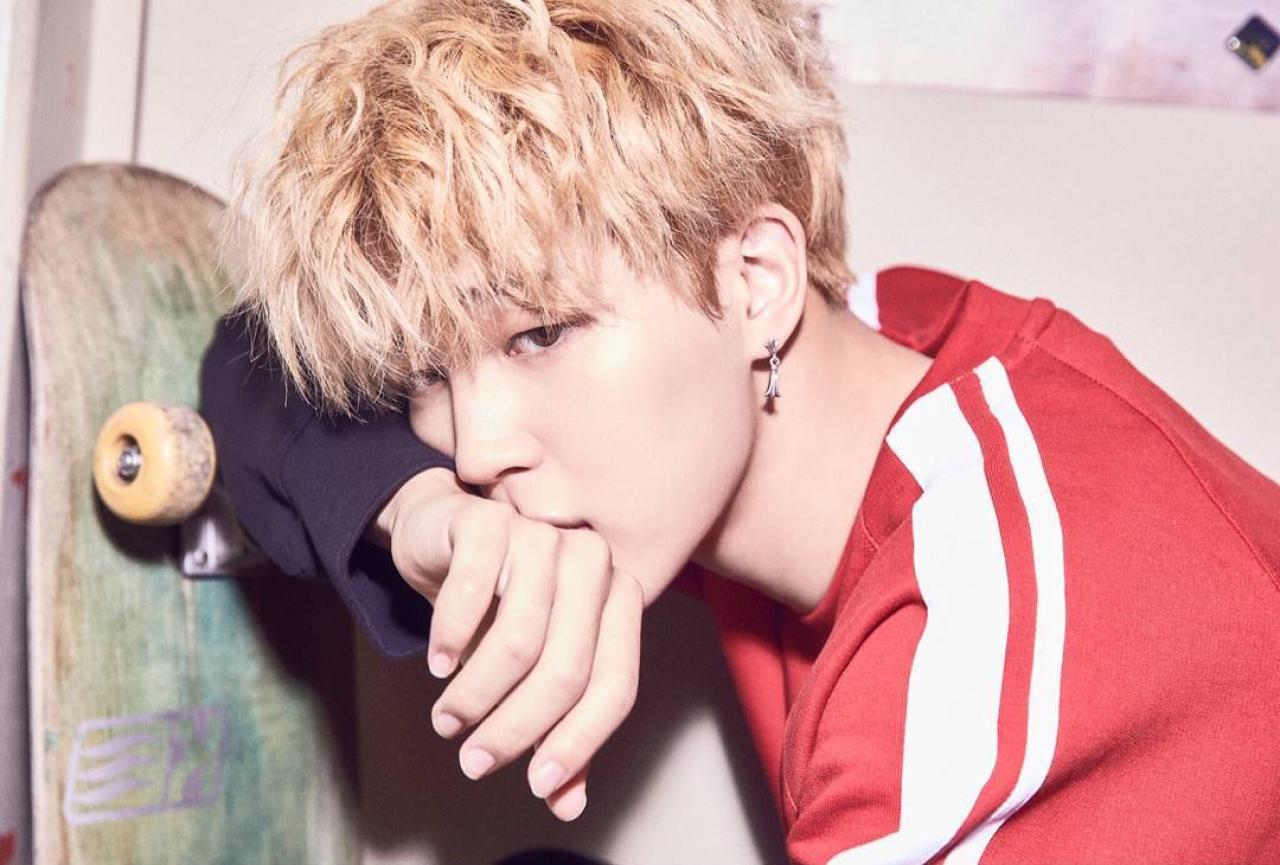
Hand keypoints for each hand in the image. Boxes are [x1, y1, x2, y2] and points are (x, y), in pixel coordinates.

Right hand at [374, 467, 646, 821]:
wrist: (448, 536)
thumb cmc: (500, 607)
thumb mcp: (533, 671)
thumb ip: (557, 728)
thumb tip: (566, 803)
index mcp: (620, 599)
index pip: (616, 685)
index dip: (580, 742)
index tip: (538, 786)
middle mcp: (593, 564)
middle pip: (566, 670)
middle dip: (515, 728)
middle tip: (474, 762)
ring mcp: (544, 536)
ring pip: (519, 640)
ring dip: (476, 693)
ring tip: (449, 720)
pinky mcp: (492, 522)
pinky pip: (471, 592)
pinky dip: (450, 638)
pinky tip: (439, 664)